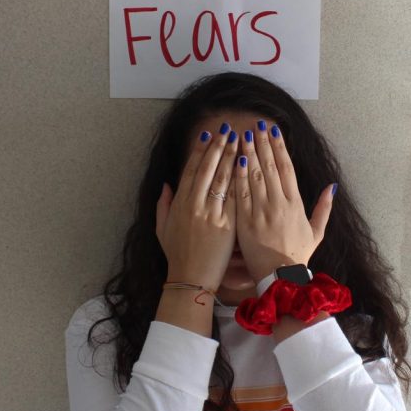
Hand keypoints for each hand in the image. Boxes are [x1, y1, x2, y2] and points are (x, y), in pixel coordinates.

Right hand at [155, 125, 239, 290]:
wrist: (190, 281)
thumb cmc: (177, 256)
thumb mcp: (162, 229)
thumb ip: (162, 204)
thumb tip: (166, 185)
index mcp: (179, 204)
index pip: (191, 170)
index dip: (200, 151)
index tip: (208, 136)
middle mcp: (195, 205)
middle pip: (208, 169)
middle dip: (219, 147)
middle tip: (228, 129)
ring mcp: (212, 214)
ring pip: (223, 179)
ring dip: (232, 157)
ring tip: (241, 140)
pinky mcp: (227, 226)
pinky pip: (236, 198)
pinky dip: (242, 180)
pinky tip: (249, 166)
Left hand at [235, 121, 334, 281]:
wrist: (280, 278)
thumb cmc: (298, 256)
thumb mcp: (317, 233)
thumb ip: (324, 208)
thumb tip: (331, 187)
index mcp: (296, 205)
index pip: (287, 169)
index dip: (280, 148)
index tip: (274, 131)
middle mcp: (279, 205)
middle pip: (270, 167)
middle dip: (262, 144)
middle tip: (256, 125)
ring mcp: (261, 213)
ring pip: (255, 176)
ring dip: (249, 154)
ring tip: (243, 135)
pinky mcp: (245, 222)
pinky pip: (241, 195)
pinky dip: (238, 176)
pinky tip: (235, 160)